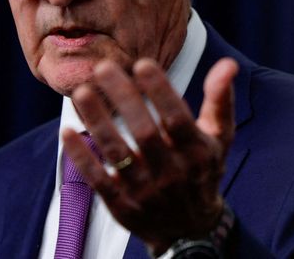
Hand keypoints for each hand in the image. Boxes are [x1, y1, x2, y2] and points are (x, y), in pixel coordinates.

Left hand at [61, 57, 237, 252]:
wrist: (191, 230)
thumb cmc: (202, 171)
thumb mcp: (219, 139)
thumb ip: (219, 101)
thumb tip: (227, 64)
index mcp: (197, 153)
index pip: (177, 119)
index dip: (160, 91)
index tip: (142, 63)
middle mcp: (171, 173)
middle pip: (144, 132)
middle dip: (123, 98)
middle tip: (103, 67)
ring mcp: (145, 191)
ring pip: (116, 153)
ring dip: (97, 121)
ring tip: (81, 92)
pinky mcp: (121, 205)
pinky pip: (97, 180)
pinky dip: (82, 156)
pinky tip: (66, 130)